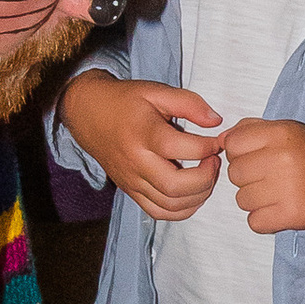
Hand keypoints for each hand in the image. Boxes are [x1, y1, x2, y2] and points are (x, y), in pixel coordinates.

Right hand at [61, 74, 223, 222]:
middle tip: (213, 161)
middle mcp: (136, 161)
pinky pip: (159, 212)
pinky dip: (182, 210)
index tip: (216, 141)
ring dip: (198, 195)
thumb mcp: (156, 91)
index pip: (180, 148)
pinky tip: (193, 193)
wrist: (89, 115)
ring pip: (170, 204)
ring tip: (206, 175)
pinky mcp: (131, 191)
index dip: (206, 147)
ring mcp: (132, 180)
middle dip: (205, 177)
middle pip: (175, 186)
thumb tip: (216, 122)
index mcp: (143, 133)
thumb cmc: (125, 102)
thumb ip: (189, 103)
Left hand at [219, 118, 304, 234]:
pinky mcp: (291, 215)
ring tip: (279, 194)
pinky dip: (264, 220)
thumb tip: (222, 140)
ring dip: (256, 201)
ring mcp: (286, 188)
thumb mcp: (292, 130)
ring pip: (241, 199)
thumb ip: (255, 130)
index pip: (233, 144)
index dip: (240, 153)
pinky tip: (281, 210)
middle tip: (272, 179)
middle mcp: (282, 158)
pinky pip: (254, 222)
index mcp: (282, 133)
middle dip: (248, 178)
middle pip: (235, 173)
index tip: (256, 159)